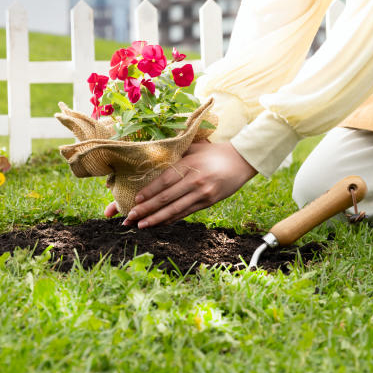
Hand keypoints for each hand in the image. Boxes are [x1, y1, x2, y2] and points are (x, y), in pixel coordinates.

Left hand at [121, 142, 256, 227]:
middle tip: (130, 217)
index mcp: (189, 165)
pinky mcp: (208, 202)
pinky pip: (185, 213)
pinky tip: (159, 223)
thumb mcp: (194, 147)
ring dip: (156, 219)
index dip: (149, 192)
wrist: (242, 160)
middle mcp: (195, 181)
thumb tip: (153, 157)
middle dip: (146, 209)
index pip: (164, 181)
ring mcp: (202, 194)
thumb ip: (176, 153)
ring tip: (140, 225)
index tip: (135, 200)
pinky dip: (171, 219)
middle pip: (166, 198)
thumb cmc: (214, 151)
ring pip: (174, 209)